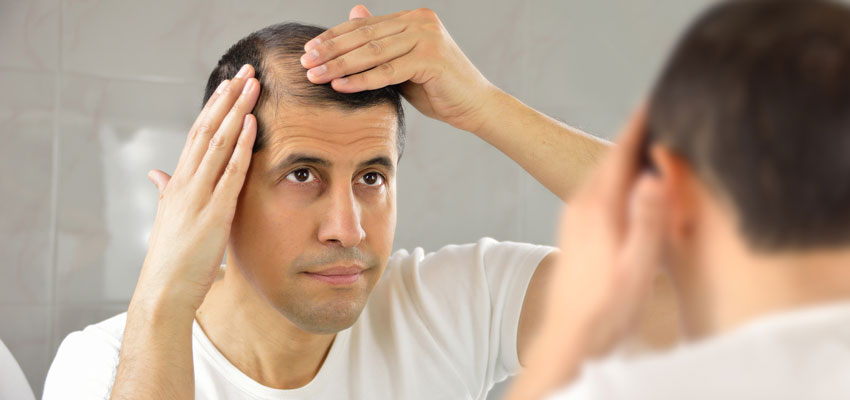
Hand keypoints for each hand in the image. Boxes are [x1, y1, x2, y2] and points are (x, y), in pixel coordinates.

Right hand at [132, 64, 259, 316]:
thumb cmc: (171, 260)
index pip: (198, 134)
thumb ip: (165, 191)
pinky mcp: (212, 212)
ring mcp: (198, 195)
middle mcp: (186, 182)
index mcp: (178, 183)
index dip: (215, 107)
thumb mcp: (168, 218)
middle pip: (207, 128)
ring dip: (237, 110)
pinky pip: (229, 172)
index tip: (230, 84)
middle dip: (228, 98)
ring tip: (252, 85)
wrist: (163, 292)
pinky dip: (241, 146)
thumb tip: (155, 172)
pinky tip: (251, 124)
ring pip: (218, 142)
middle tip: (246, 71)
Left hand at [300, 5, 497, 132]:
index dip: (334, 37)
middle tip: (305, 63)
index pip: (364, 26)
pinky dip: (361, 79)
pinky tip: (339, 86)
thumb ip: (380, 45)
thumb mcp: (403, 64)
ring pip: (372, 52)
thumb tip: (353, 15)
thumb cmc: (438, 89)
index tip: (309, 50)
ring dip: (339, 65)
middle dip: (331, 51)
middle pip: (364, 36)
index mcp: (413, 18)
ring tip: (315, 76)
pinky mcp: (431, 59)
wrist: (475, 106)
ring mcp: (427, 38)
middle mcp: (420, 22)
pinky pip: (387, 71)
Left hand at [507, 106, 667, 398]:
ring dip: (624, 155)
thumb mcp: (637, 265)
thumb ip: (647, 220)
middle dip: (634, 133)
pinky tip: (629, 184)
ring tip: (648, 139)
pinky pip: (598, 190)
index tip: (655, 97)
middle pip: (610, 158)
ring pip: (603, 174)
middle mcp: (581, 205)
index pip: (621, 153)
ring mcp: (574, 216)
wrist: (571, 334)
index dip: (639, 124)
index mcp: (599, 208)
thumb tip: (654, 174)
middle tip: (658, 110)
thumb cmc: (608, 306)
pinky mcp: (575, 230)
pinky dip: (616, 177)